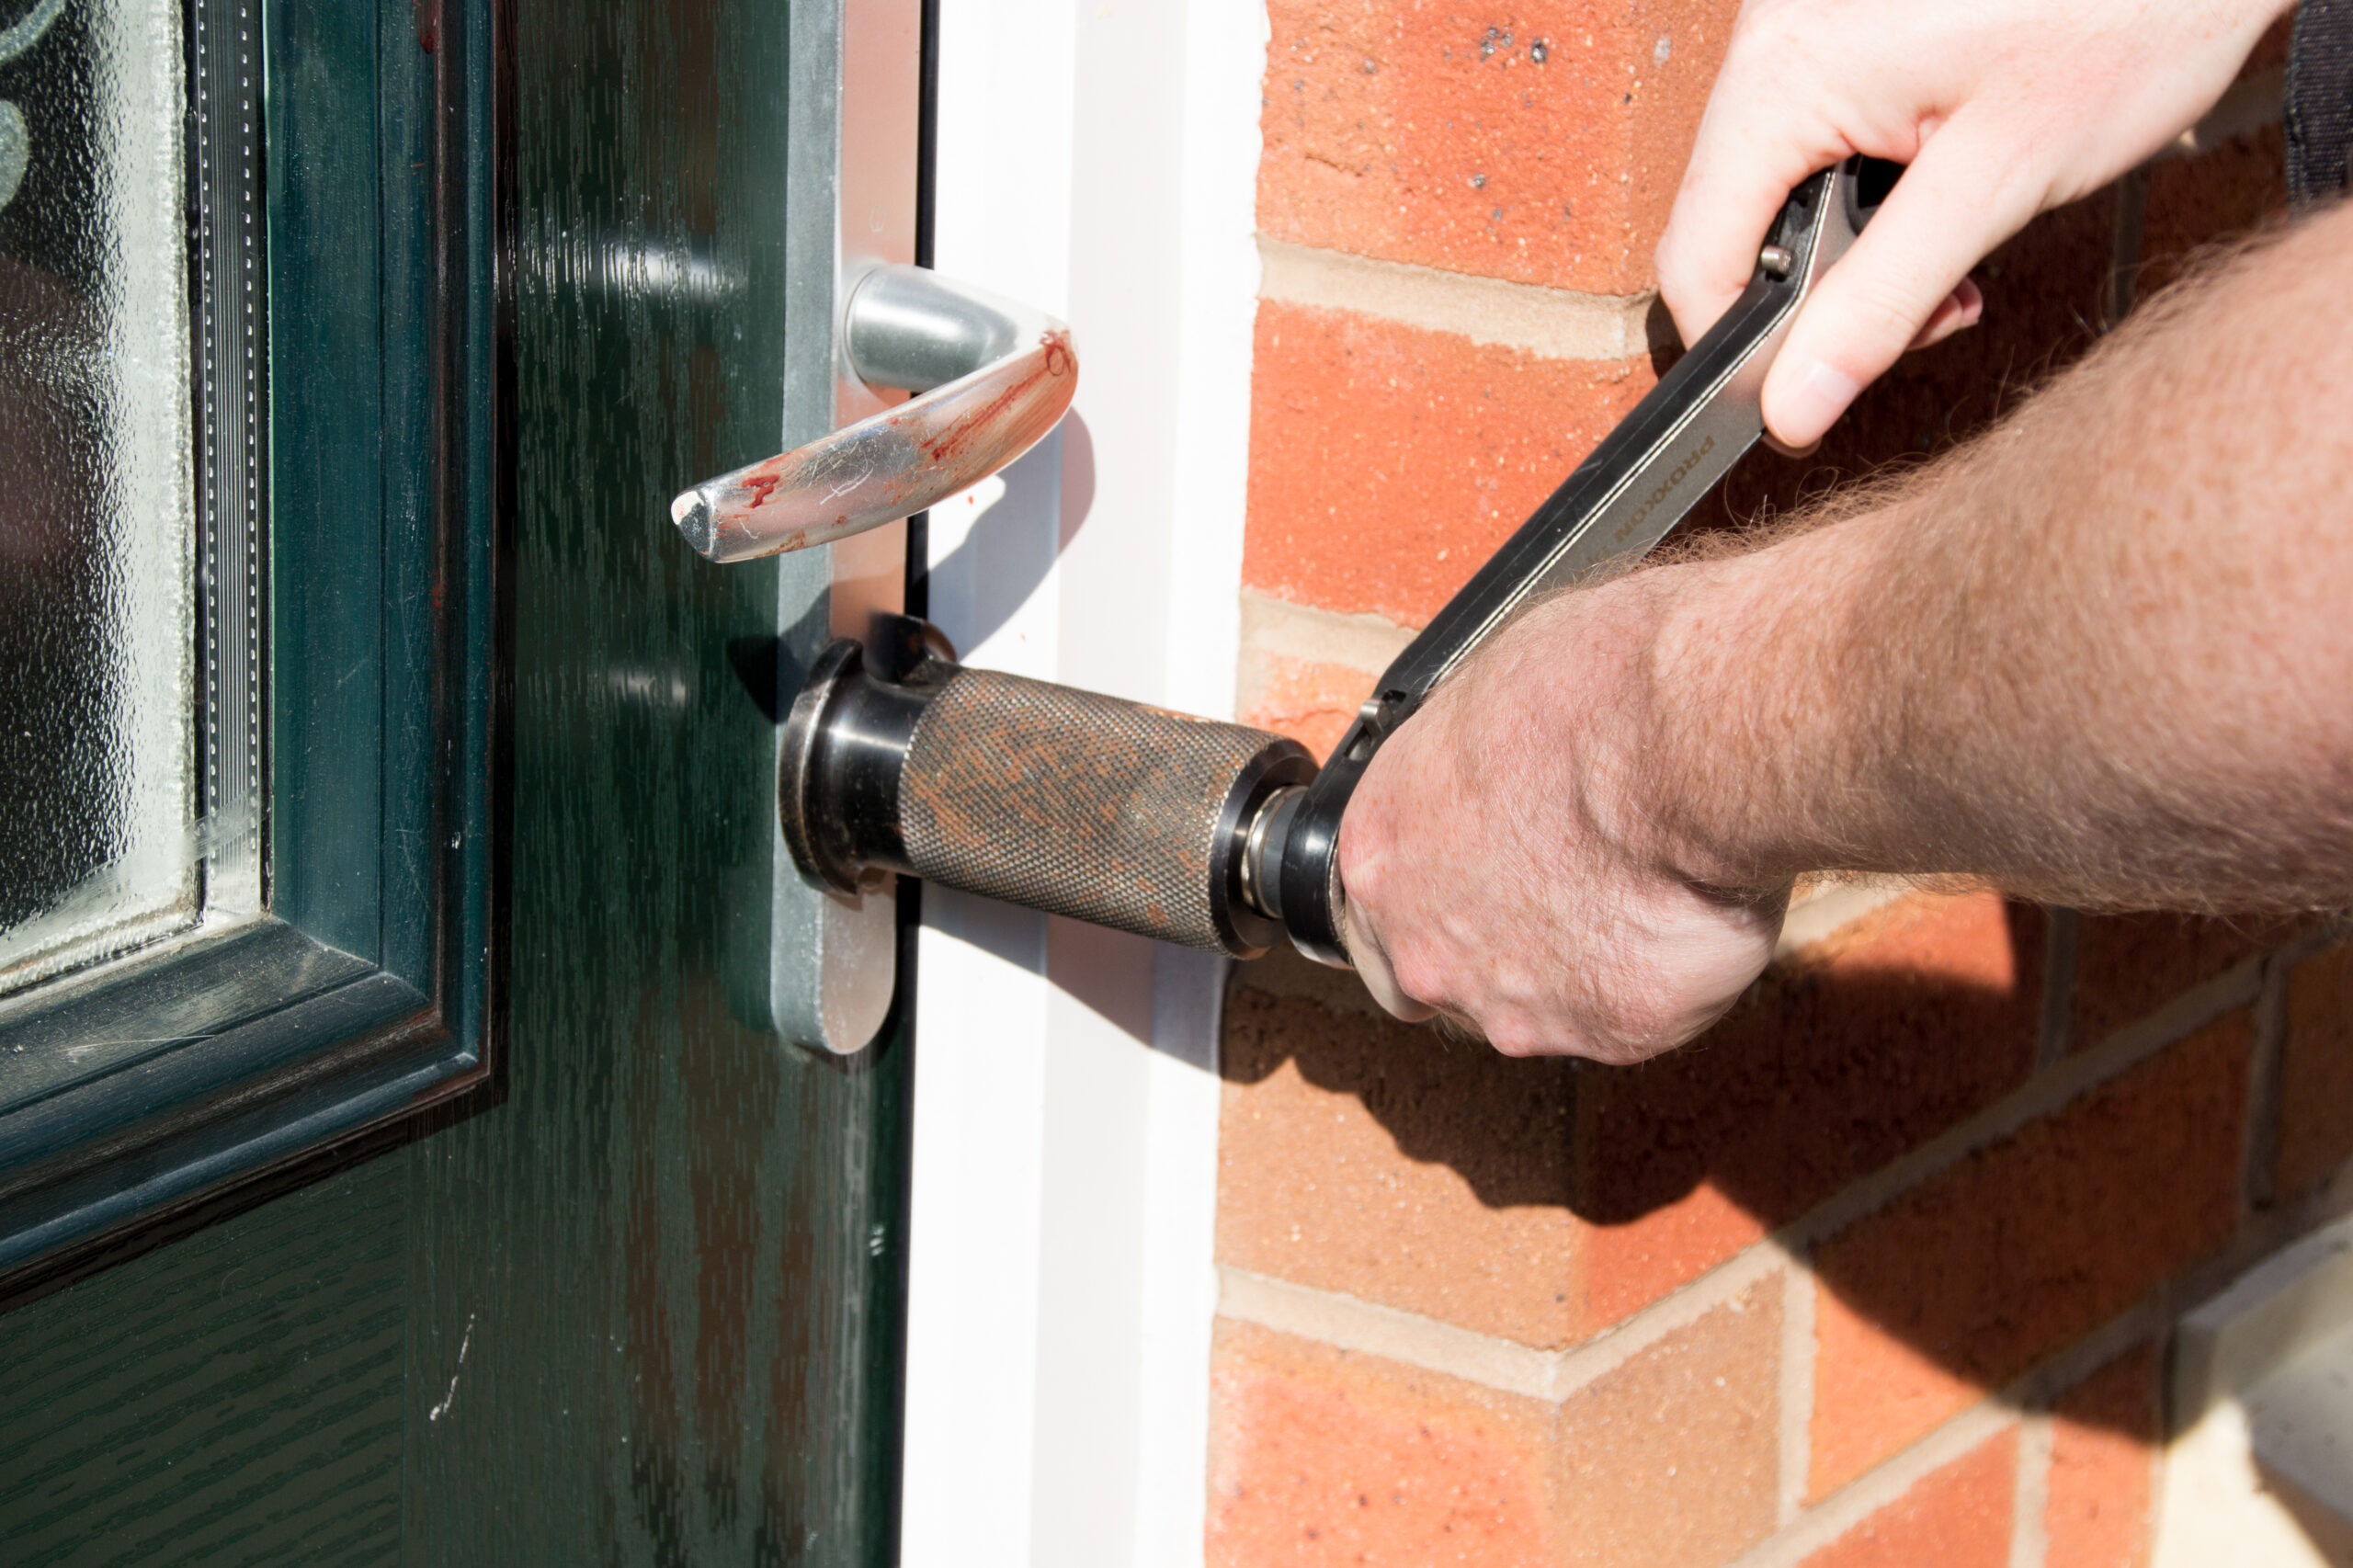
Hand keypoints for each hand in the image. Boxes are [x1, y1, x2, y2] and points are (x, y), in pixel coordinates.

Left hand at [1337, 574, 1788, 1060]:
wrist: (1689, 740)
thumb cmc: (1590, 688)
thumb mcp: (1485, 695)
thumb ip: (1464, 770)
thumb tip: (1491, 765)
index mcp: (1376, 854)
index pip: (1380, 911)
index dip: (1437, 892)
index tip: (1485, 872)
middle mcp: (1423, 948)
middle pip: (1445, 976)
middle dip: (1497, 944)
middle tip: (1567, 884)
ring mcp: (1511, 1004)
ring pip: (1535, 1006)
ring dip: (1576, 963)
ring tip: (1634, 887)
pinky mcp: (1605, 1033)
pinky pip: (1624, 1014)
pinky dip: (1650, 974)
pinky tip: (1675, 910)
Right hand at [1657, 0, 2285, 448]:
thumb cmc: (2128, 21)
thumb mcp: (1999, 187)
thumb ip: (1881, 305)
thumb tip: (1795, 405)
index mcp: (1789, 69)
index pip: (1697, 253)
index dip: (1743, 345)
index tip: (1814, 391)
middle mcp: (1774, 31)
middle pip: (1731, 217)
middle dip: (1821, 290)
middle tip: (1933, 305)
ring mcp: (1805, 17)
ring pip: (1772, 178)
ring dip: (1851, 239)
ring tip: (1954, 239)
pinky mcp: (1843, 17)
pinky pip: (1814, 125)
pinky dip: (1866, 176)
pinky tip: (1945, 175)